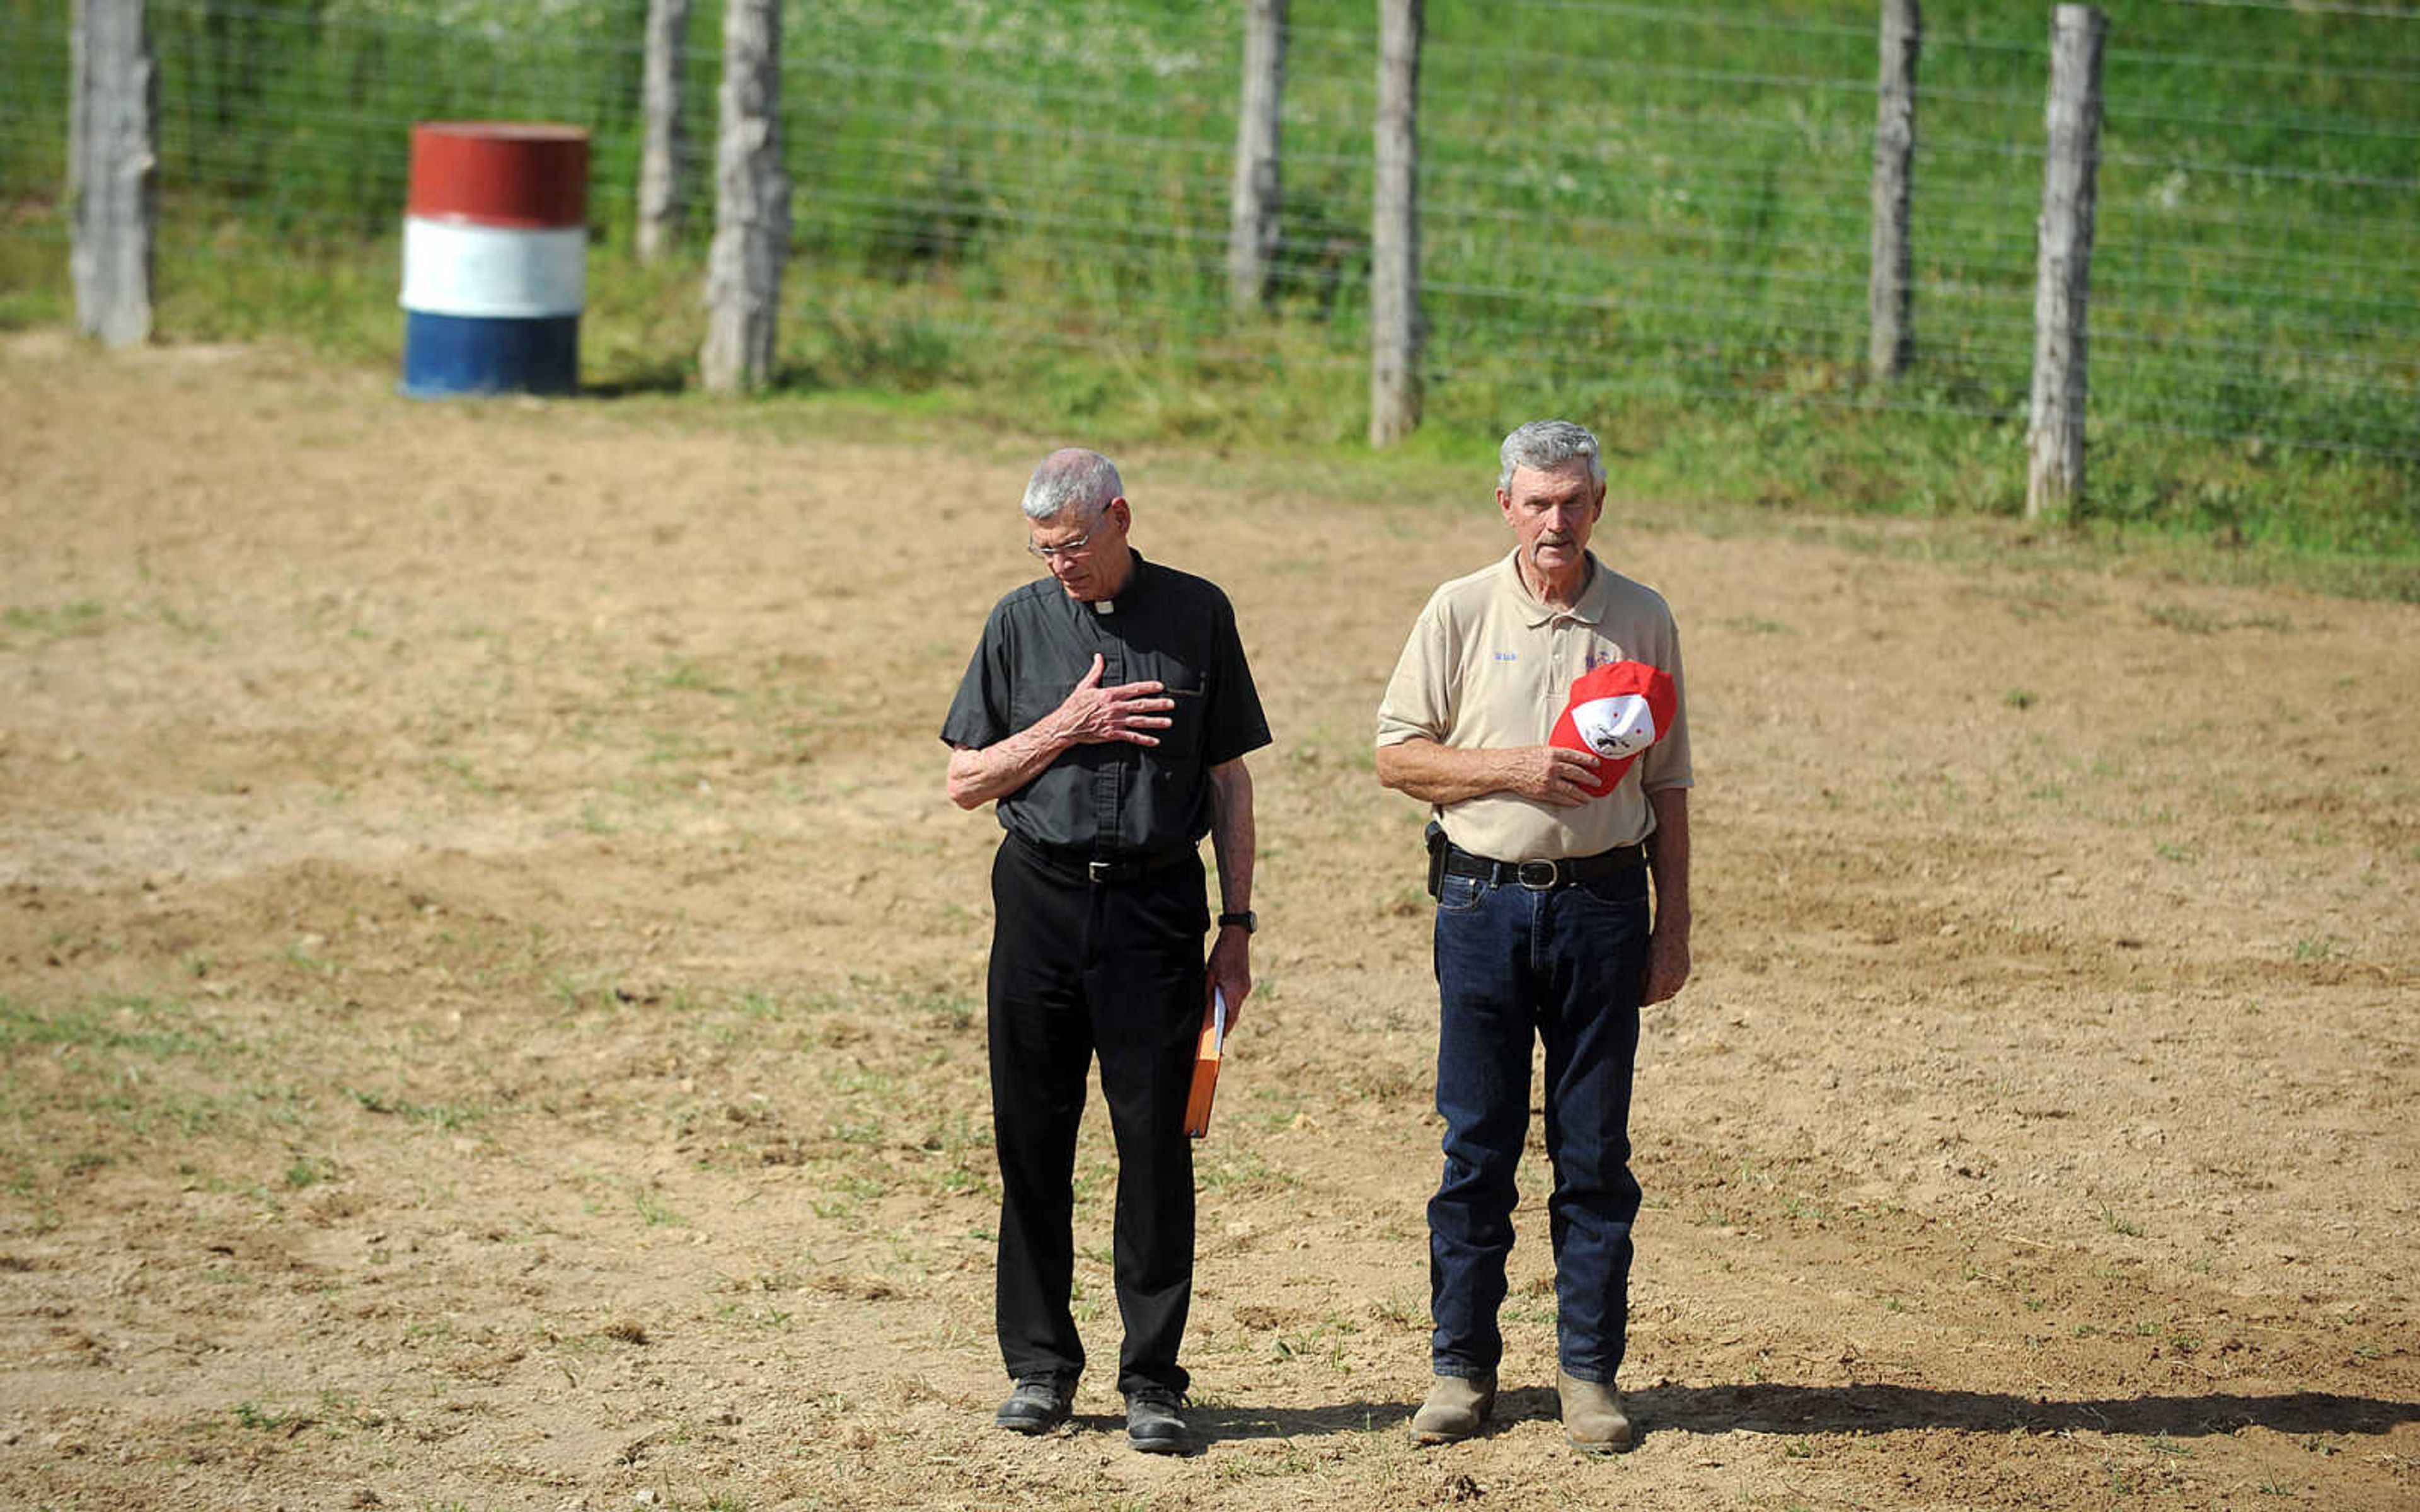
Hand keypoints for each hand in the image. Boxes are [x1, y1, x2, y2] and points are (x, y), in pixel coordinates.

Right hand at [1050, 653, 1172, 746]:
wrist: (1066, 725)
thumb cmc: (1074, 705)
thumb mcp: (1085, 686)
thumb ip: (1096, 671)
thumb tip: (1099, 657)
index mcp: (1109, 694)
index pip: (1133, 689)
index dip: (1148, 687)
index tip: (1160, 686)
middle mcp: (1115, 708)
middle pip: (1141, 705)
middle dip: (1158, 704)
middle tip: (1171, 703)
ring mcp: (1114, 722)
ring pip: (1139, 721)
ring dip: (1155, 722)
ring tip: (1168, 722)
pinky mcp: (1112, 734)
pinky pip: (1131, 737)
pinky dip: (1144, 739)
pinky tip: (1155, 741)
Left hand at [1205, 926, 1251, 1031]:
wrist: (1237, 937)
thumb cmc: (1221, 955)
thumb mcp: (1209, 975)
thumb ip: (1209, 993)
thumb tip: (1207, 1009)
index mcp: (1233, 992)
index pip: (1229, 1018)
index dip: (1224, 1031)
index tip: (1218, 1041)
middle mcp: (1242, 992)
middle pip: (1234, 1014)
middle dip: (1225, 1024)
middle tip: (1216, 1034)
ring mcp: (1246, 987)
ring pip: (1236, 1005)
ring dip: (1227, 1012)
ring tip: (1217, 1020)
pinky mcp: (1246, 982)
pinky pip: (1238, 997)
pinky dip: (1231, 1002)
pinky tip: (1222, 1003)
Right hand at [1505, 745, 1602, 806]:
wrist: (1506, 768)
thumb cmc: (1521, 757)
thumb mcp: (1541, 750)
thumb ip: (1555, 755)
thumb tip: (1569, 760)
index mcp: (1553, 753)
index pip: (1576, 756)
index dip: (1589, 760)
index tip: (1597, 764)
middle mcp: (1553, 766)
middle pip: (1578, 773)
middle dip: (1590, 779)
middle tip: (1597, 782)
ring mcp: (1549, 780)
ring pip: (1572, 789)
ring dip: (1583, 794)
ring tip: (1590, 797)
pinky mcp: (1544, 791)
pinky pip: (1562, 798)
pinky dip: (1572, 801)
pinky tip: (1577, 802)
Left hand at [1642, 922, 1689, 1004]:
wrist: (1674, 930)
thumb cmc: (1654, 944)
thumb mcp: (1644, 962)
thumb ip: (1643, 979)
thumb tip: (1638, 990)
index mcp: (1660, 978)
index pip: (1650, 999)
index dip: (1643, 1002)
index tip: (1638, 1002)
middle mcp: (1672, 980)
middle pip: (1660, 997)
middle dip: (1652, 998)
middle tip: (1643, 997)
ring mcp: (1681, 976)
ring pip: (1670, 993)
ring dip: (1662, 994)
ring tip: (1653, 990)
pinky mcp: (1686, 971)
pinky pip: (1678, 985)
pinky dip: (1670, 986)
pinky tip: (1664, 982)